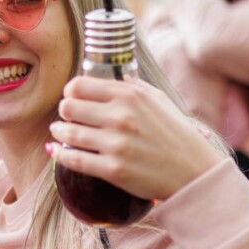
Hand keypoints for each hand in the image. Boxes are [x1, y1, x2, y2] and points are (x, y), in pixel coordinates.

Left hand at [48, 77, 222, 200]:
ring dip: (59, 132)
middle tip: (67, 117)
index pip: (79, 85)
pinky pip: (73, 159)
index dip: (71, 92)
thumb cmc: (177, 135)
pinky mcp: (113, 169)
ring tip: (60, 132)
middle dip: (65, 112)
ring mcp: (116, 144)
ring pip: (68, 132)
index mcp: (130, 95)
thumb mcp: (160, 100)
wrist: (193, 172)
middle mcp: (120, 116)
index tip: (72, 98)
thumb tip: (117, 76)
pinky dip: (60, 154)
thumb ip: (135, 86)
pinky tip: (56, 151)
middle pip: (68, 107)